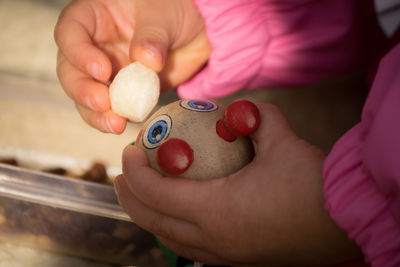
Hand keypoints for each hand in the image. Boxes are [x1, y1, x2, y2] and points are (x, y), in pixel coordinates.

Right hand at [54, 0, 210, 132]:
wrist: (200, 30)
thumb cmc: (175, 8)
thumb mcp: (162, 13)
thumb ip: (152, 36)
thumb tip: (146, 61)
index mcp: (96, 16)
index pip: (70, 32)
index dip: (79, 53)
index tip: (102, 71)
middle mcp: (96, 45)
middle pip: (71, 69)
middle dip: (83, 89)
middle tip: (103, 103)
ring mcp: (110, 70)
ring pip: (87, 94)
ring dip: (96, 112)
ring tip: (114, 123)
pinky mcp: (126, 91)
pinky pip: (111, 108)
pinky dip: (114, 118)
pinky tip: (122, 124)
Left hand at [115, 103, 361, 265]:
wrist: (345, 222)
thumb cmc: (313, 185)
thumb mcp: (282, 141)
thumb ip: (256, 118)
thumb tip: (240, 110)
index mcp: (216, 211)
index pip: (155, 193)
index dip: (134, 171)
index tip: (130, 151)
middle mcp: (213, 240)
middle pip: (152, 221)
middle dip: (129, 197)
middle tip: (123, 174)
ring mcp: (224, 255)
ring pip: (169, 239)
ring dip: (149, 216)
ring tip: (143, 195)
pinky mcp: (237, 259)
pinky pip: (189, 248)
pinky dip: (173, 229)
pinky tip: (178, 215)